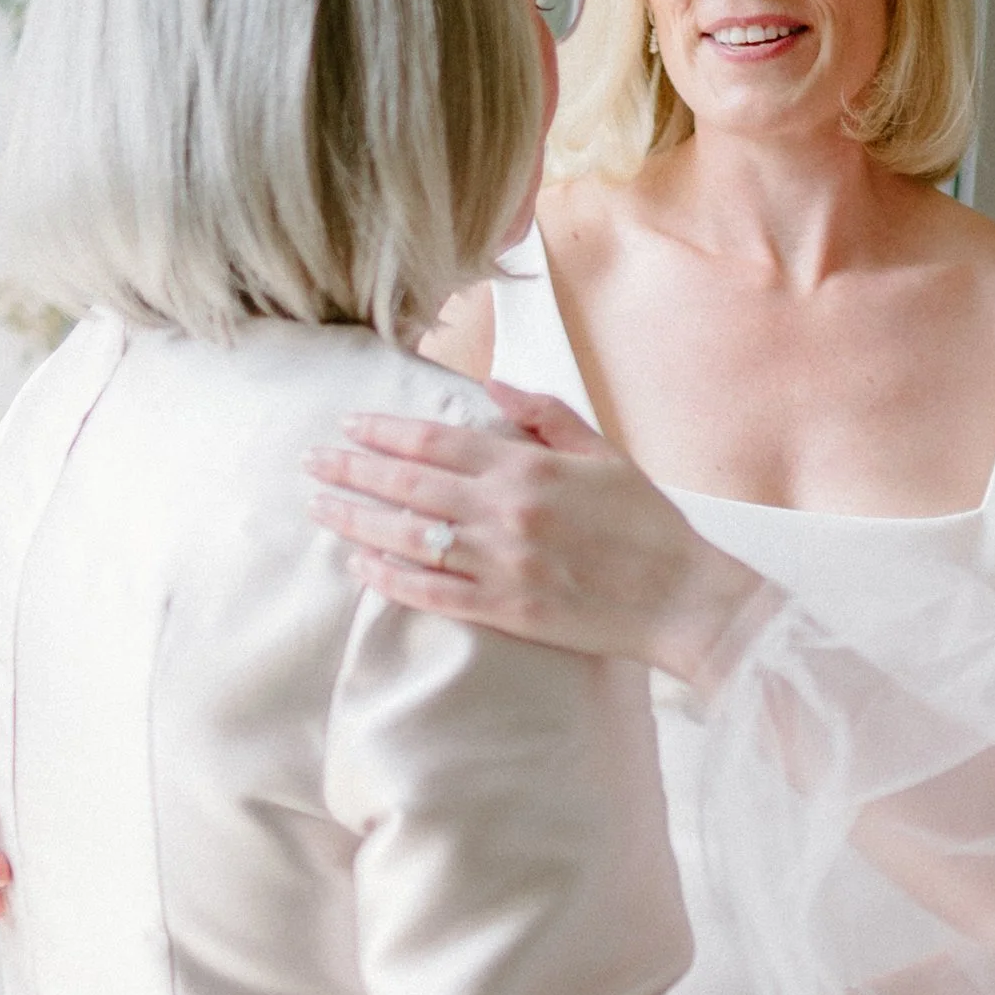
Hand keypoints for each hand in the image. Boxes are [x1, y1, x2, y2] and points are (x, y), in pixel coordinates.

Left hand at [304, 389, 765, 682]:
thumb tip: (491, 383)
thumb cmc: (649, 525)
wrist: (684, 599)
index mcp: (528, 468)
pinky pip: (433, 593)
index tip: (347, 426)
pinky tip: (360, 564)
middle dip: (352, 470)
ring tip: (320, 508)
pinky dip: (390, 578)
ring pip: (409, 538)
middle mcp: (505, 513)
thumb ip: (545, 416)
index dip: (384, 432)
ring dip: (357, 521)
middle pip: (408, 485)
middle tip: (311, 462)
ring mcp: (502, 564)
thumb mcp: (605, 453)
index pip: (435, 441)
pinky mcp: (506, 610)